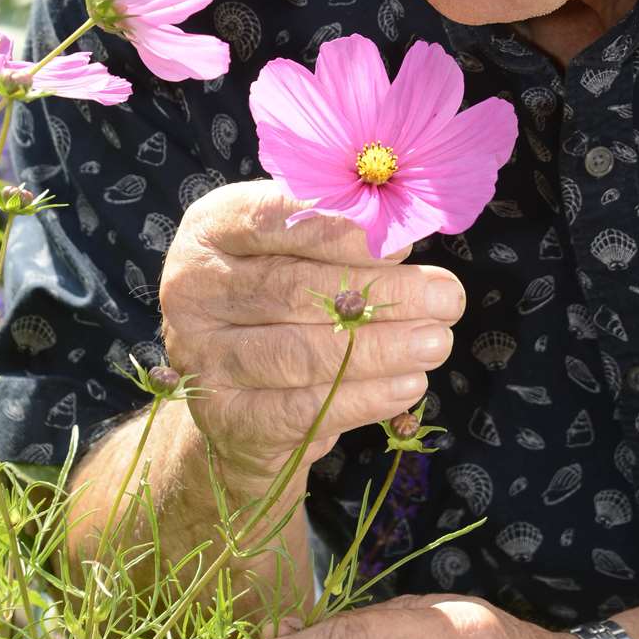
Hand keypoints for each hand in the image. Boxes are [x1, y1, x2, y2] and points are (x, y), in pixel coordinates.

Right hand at [158, 181, 465, 498]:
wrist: (239, 389)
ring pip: (299, 353)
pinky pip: (300, 409)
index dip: (340, 231)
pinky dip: (362, 398)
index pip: (273, 220)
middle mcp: (191, 288)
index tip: (403, 243)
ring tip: (438, 341)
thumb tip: (405, 230)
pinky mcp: (223, 418)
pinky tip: (409, 385)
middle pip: (293, 289)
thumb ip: (340, 228)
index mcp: (211, 227)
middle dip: (380, 293)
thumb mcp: (297, 246)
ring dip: (380, 348)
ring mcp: (201, 357)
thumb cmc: (285, 293)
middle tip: (447, 297)